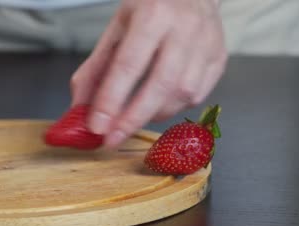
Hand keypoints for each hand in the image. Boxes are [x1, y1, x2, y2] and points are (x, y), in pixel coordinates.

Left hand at [70, 0, 226, 147]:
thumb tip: (79, 109)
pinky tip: (158, 105)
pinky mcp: (219, 58)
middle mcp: (184, 29)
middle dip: (132, 120)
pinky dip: (174, 108)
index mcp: (152, 16)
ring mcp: (207, 44)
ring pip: (182, 94)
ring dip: (153, 115)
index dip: (111, 101)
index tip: (97, 127)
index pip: (128, 66)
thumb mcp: (115, 29)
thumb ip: (95, 69)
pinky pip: (198, 96)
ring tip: (133, 117)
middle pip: (160, 86)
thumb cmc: (150, 9)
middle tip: (112, 139)